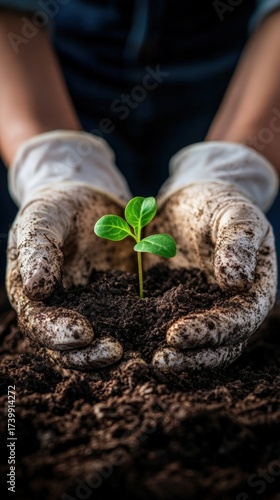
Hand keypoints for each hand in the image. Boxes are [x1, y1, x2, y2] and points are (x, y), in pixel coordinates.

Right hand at [6, 130, 134, 369]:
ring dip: (113, 357)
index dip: (56, 333)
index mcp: (32, 295)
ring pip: (94, 347)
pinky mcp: (114, 308)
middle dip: (88, 355)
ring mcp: (86, 313)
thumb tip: (34, 290)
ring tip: (138, 357)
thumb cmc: (58, 206)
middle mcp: (56, 312)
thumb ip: (37, 250)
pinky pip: (123, 329)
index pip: (39, 323)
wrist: (87, 198)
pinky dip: (136, 339)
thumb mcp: (43, 219)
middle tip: (116, 352)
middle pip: (66, 348)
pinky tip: (155, 340)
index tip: (82, 333)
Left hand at [145, 142, 277, 371]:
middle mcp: (233, 307)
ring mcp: (205, 309)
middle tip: (158, 361)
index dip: (211, 332)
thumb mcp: (233, 213)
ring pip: (197, 346)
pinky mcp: (179, 306)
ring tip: (144, 360)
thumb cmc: (218, 202)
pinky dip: (155, 338)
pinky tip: (132, 342)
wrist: (194, 198)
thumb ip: (238, 243)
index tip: (175, 335)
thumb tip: (237, 283)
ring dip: (175, 357)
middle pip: (220, 345)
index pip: (238, 320)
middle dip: (191, 356)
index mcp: (254, 289)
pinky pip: (170, 328)